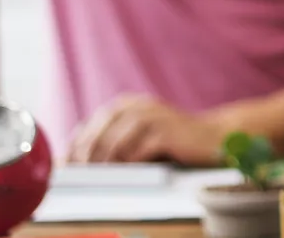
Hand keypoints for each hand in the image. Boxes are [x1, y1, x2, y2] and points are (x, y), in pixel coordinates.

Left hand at [69, 95, 230, 166]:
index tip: (71, 170)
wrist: (213, 136)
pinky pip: (136, 153)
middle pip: (97, 135)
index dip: (75, 151)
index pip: (88, 128)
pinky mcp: (164, 133)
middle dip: (87, 159)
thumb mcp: (139, 133)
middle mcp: (136, 106)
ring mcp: (151, 117)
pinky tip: (128, 175)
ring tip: (105, 179)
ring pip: (114, 145)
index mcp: (126, 104)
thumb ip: (112, 140)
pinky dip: (127, 167)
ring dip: (106, 165)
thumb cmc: (173, 139)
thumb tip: (75, 160)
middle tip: (85, 178)